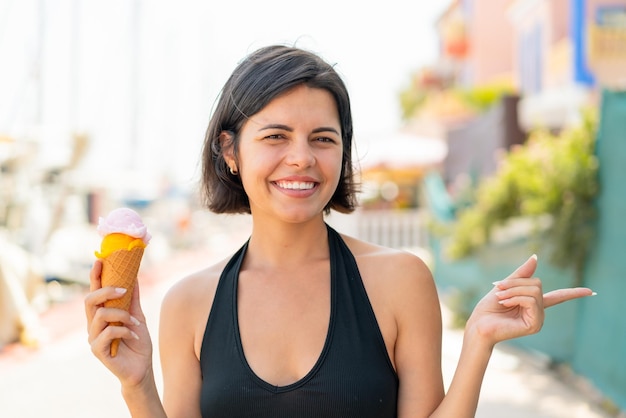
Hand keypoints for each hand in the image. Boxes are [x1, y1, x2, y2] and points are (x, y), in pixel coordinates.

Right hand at [84, 260, 153, 386]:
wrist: (141, 368)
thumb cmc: (137, 342)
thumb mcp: (138, 316)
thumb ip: (133, 299)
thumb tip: (134, 276)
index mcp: (101, 315)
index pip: (94, 292)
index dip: (95, 276)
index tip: (100, 260)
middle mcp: (93, 325)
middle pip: (89, 300)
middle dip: (106, 290)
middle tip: (124, 289)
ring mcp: (93, 337)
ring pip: (100, 314)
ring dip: (122, 315)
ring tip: (135, 322)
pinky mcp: (97, 350)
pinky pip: (108, 331)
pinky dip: (124, 330)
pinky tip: (134, 335)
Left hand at [466, 255, 593, 346]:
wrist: (478, 325)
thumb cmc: (488, 308)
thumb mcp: (505, 286)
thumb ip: (521, 274)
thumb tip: (536, 257)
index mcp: (534, 304)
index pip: (558, 297)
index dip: (574, 293)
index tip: (591, 291)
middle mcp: (539, 312)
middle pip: (537, 284)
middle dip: (515, 283)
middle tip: (499, 290)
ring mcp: (538, 319)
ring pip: (534, 291)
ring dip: (513, 290)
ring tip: (501, 298)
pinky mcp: (535, 325)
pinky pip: (531, 300)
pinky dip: (515, 298)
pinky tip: (506, 304)